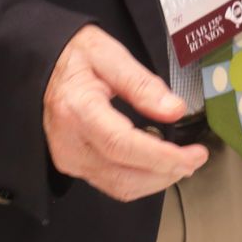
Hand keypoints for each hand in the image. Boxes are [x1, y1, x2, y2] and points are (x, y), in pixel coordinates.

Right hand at [43, 25, 206, 200]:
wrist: (45, 66)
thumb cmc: (75, 56)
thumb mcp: (110, 55)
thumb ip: (143, 84)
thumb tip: (174, 109)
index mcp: (77, 110)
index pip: (123, 145)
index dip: (162, 157)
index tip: (192, 155)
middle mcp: (70, 142)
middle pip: (124, 175)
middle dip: (167, 173)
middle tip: (196, 158)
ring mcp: (69, 158)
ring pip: (119, 187)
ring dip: (157, 180)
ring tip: (183, 162)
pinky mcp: (73, 165)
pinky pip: (111, 183)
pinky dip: (141, 179)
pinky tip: (159, 165)